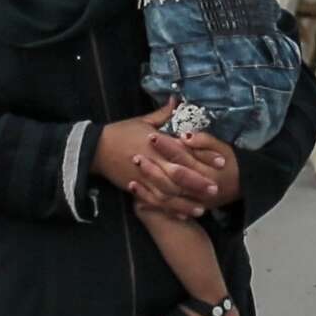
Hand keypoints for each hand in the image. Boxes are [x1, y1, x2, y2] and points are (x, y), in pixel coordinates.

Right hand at [93, 104, 231, 221]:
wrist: (95, 148)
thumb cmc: (121, 132)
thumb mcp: (142, 121)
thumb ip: (162, 114)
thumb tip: (176, 100)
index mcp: (156, 143)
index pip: (184, 150)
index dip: (203, 156)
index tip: (220, 161)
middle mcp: (152, 161)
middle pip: (178, 175)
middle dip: (198, 183)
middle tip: (216, 188)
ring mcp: (143, 177)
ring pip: (168, 193)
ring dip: (185, 201)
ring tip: (203, 207)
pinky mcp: (136, 188)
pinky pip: (154, 202)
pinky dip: (168, 209)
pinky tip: (182, 215)